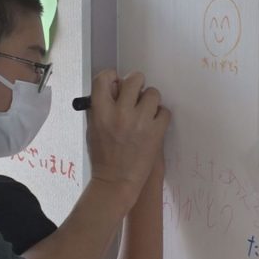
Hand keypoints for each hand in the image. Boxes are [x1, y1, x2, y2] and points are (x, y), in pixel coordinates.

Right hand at [86, 71, 170, 206]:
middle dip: (137, 84)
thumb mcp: (93, 128)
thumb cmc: (102, 156)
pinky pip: (165, 111)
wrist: (116, 181)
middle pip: (134, 79)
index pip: (104, 78)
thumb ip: (101, 106)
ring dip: (150, 101)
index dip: (112, 76)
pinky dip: (160, 116)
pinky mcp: (156, 132)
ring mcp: (140, 122)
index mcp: (101, 111)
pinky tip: (153, 125)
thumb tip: (116, 88)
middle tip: (136, 94)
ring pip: (153, 93)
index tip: (116, 81)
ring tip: (146, 112)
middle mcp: (120, 113)